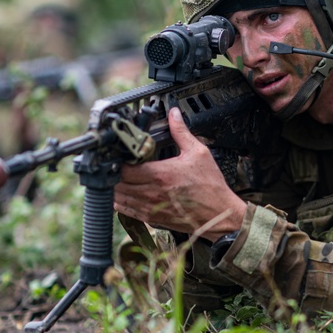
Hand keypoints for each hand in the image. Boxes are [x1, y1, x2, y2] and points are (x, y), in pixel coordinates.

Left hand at [114, 107, 245, 239]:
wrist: (218, 214)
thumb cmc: (210, 186)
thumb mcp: (198, 153)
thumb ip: (181, 132)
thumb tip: (174, 114)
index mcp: (160, 174)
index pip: (124, 168)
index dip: (118, 161)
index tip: (121, 155)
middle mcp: (151, 192)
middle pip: (117, 183)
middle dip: (114, 173)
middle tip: (118, 165)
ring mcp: (149, 208)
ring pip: (118, 198)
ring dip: (115, 187)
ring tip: (119, 178)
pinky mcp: (151, 218)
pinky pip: (125, 211)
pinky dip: (120, 202)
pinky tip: (124, 193)